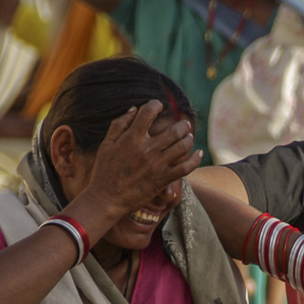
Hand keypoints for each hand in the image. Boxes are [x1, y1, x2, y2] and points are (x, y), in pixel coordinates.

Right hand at [83, 101, 200, 219]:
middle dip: (182, 125)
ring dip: (189, 139)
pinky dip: (195, 159)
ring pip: (182, 146)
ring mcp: (156, 165)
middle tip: (184, 124)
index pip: (148, 112)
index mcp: (131, 138)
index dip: (156, 105)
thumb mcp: (106, 144)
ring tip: (189, 137)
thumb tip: (134, 108)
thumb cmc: (104, 171)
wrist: (106, 198)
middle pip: (174, 130)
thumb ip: (119, 124)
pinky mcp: (162, 179)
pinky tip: (198, 154)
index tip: (159, 106)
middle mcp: (146, 149)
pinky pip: (185, 168)